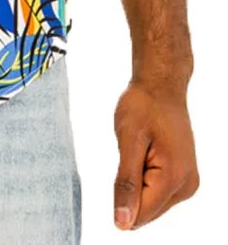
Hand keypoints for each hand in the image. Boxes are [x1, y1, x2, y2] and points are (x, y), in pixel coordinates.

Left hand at [113, 74, 198, 230]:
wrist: (161, 85)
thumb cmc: (143, 105)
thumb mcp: (128, 140)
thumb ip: (126, 183)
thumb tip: (122, 223)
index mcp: (174, 178)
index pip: (140, 214)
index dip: (120, 198)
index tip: (122, 165)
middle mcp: (186, 187)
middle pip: (146, 212)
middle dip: (130, 189)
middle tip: (133, 154)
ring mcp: (188, 183)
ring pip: (150, 204)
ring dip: (137, 183)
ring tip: (141, 151)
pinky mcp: (184, 178)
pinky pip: (156, 193)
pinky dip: (144, 179)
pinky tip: (146, 154)